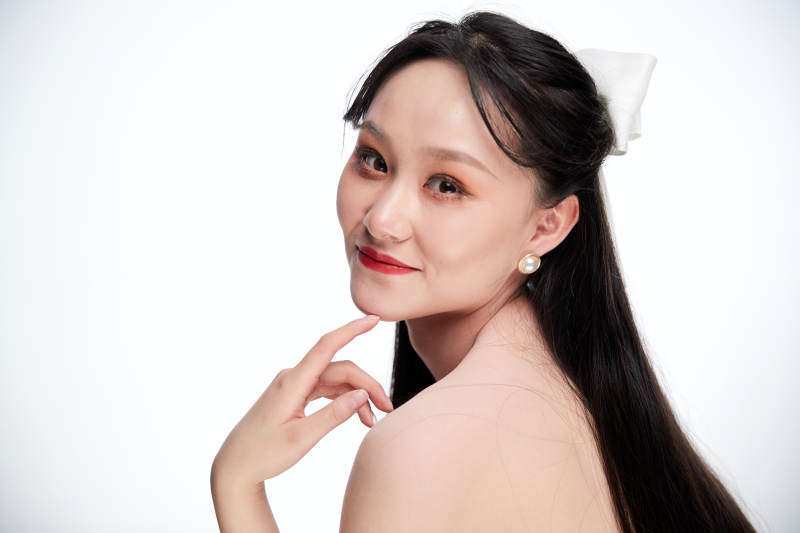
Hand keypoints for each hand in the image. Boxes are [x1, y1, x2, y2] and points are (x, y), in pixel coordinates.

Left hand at [211, 314, 393, 488]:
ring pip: (336, 380)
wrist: (235, 465)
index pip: (327, 346)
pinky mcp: (296, 395)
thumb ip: (333, 415)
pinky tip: (358, 415)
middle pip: (341, 369)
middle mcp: (294, 377)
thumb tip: (361, 394)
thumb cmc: (263, 454)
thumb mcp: (302, 439)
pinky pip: (327, 389)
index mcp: (293, 382)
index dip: (352, 330)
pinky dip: (344, 400)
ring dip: (358, 396)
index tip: (375, 319)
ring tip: (372, 421)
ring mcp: (295, 385)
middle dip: (367, 385)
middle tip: (387, 410)